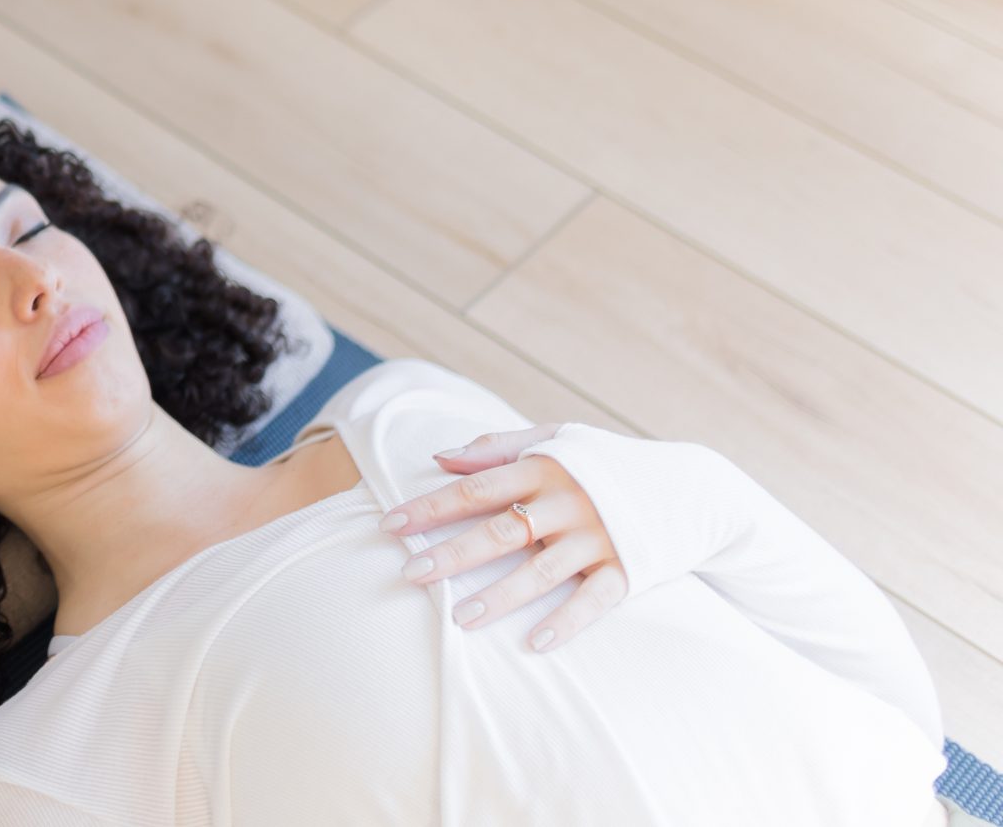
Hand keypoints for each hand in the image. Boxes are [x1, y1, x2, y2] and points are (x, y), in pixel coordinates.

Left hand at [380, 424, 630, 653]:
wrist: (693, 487)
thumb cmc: (608, 463)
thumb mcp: (557, 440)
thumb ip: (498, 446)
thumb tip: (440, 458)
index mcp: (544, 468)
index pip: (475, 488)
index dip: (431, 506)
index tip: (389, 525)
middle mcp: (569, 502)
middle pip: (500, 531)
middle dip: (452, 554)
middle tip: (409, 575)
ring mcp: (599, 538)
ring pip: (541, 572)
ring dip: (499, 596)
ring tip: (459, 618)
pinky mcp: (629, 570)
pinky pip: (593, 601)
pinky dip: (566, 623)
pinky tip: (534, 643)